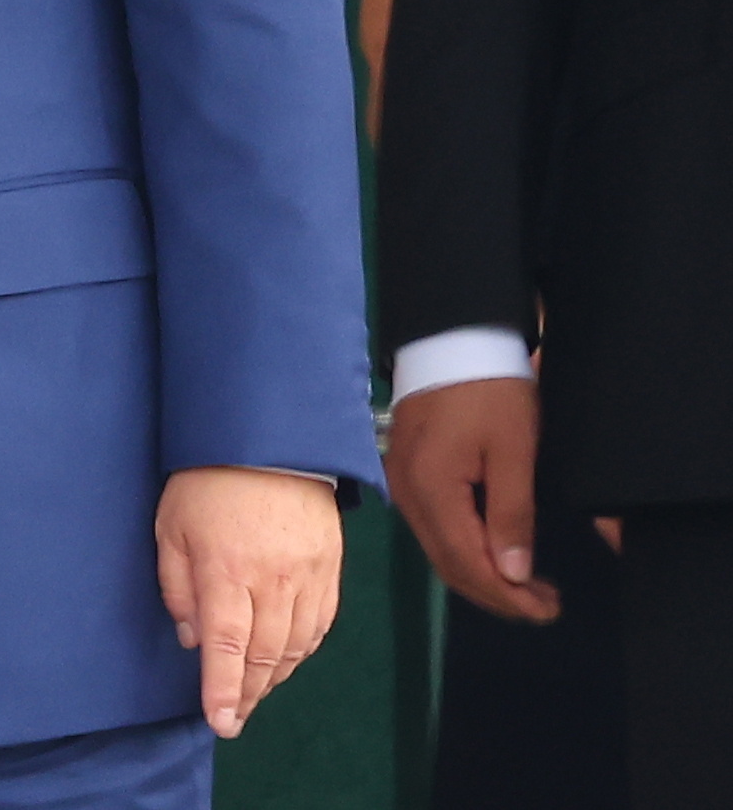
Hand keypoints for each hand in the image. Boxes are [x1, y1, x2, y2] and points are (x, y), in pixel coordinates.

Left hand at [155, 466, 341, 737]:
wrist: (269, 439)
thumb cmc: (206, 480)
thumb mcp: (170, 525)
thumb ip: (177, 584)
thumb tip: (191, 636)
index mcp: (226, 570)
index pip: (226, 646)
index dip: (223, 689)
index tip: (221, 721)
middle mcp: (272, 581)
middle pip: (265, 655)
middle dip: (249, 692)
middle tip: (235, 715)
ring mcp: (308, 577)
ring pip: (296, 646)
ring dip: (275, 677)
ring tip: (256, 692)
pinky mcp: (331, 569)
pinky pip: (321, 625)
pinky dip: (303, 651)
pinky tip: (287, 659)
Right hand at [386, 376, 557, 621]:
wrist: (452, 336)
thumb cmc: (490, 390)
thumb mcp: (514, 450)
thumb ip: (512, 515)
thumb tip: (513, 575)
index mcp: (431, 489)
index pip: (467, 564)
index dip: (507, 596)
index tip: (548, 610)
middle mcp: (406, 494)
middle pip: (448, 564)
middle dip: (497, 594)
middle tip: (545, 606)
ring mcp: (401, 483)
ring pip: (439, 549)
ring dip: (482, 574)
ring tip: (528, 586)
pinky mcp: (406, 472)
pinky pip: (433, 528)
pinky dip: (465, 549)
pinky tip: (494, 551)